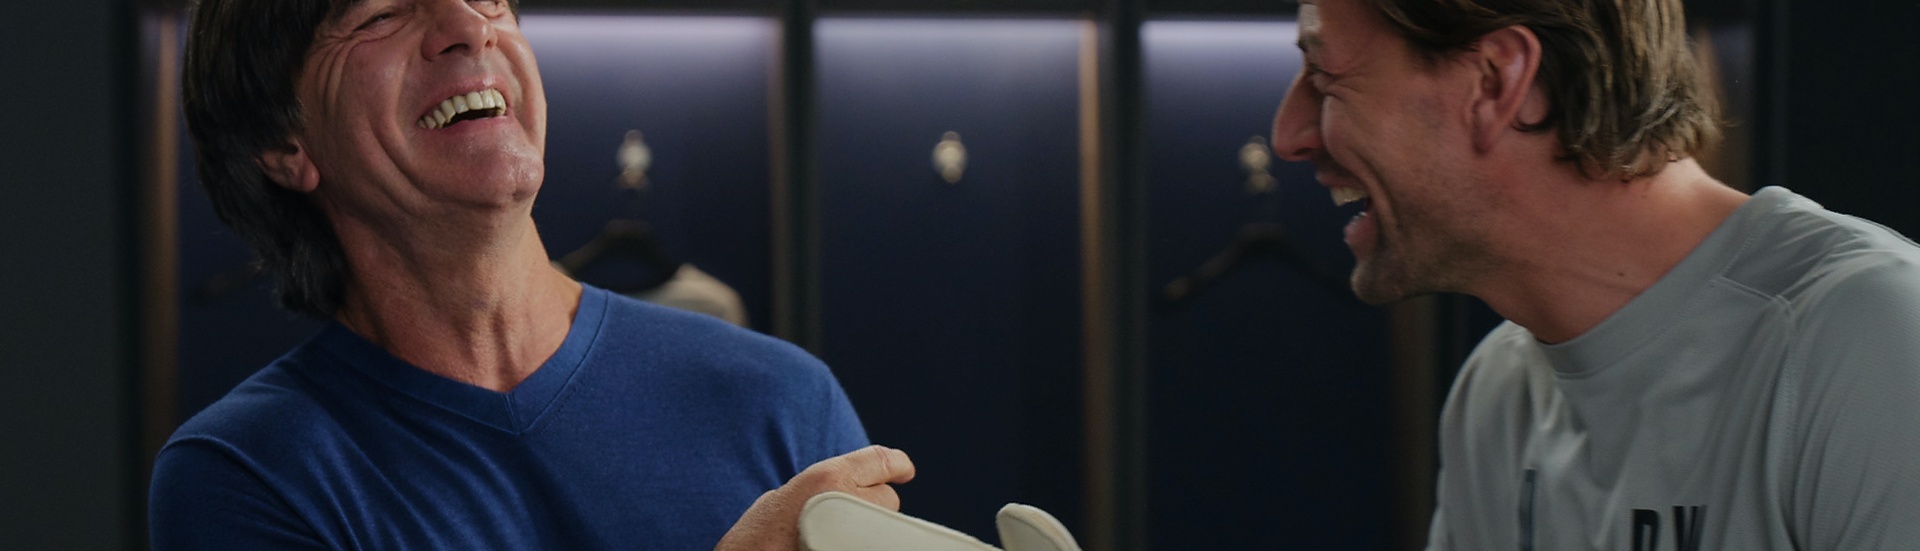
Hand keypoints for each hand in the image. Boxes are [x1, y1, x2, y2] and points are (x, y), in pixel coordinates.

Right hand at [715, 445, 916, 550]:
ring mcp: (854, 531)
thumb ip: (823, 485)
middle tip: (846, 515)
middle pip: (888, 498)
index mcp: (828, 478)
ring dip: (869, 527)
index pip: (880, 461)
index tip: (905, 469)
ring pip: (882, 526)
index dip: (897, 464)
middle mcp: (847, 500)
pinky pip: (871, 543)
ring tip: (835, 535)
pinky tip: (841, 543)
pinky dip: (863, 542)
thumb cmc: (757, 536)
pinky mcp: (852, 547)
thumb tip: (852, 487)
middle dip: (874, 503)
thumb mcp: (786, 495)